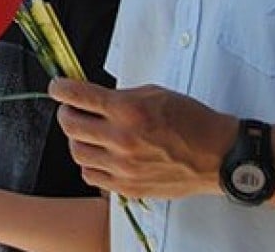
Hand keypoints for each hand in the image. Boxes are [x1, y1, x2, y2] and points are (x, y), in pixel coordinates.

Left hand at [49, 79, 236, 199]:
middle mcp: (122, 139)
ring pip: (76, 151)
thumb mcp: (154, 94)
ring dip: (76, 139)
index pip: (78, 96)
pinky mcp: (127, 186)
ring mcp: (123, 166)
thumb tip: (91, 95)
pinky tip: (99, 154)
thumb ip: (119, 96)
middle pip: (70, 125)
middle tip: (72, 109)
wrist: (217, 155)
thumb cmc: (191, 121)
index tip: (57, 87)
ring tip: (87, 133)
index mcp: (128, 110)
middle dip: (66, 113)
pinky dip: (89, 162)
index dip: (61, 88)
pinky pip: (90, 175)